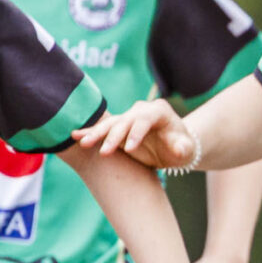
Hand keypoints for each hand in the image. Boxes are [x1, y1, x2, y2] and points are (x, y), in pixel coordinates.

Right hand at [76, 96, 198, 168]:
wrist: (174, 145)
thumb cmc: (182, 146)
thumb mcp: (186, 149)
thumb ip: (183, 148)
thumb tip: (179, 149)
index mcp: (158, 111)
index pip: (145, 120)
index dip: (137, 133)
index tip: (130, 149)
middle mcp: (141, 110)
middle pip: (125, 121)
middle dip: (113, 136)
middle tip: (104, 152)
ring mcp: (129, 117)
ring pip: (111, 124)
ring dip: (96, 133)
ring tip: (82, 142)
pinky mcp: (120, 126)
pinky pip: (104, 129)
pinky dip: (91, 132)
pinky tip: (75, 135)